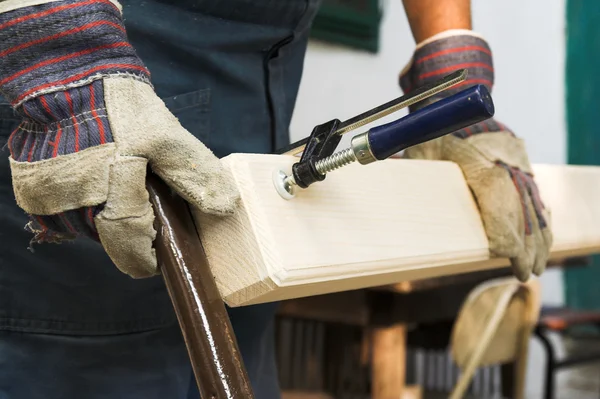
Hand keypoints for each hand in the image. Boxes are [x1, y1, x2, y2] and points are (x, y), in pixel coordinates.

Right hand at [0, 0, 238, 277]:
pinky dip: (83, 205)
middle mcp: (75, 207)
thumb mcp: (169, 139)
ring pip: (88, 227)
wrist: (71, 80)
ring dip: (105, 215)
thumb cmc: (123, 110)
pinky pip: (65, 214)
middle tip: (144, 204)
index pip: (129, 251)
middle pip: (110, 240)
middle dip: (130, 230)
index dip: (146, 260)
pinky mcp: (35, 192)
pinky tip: (96, 181)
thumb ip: (195, 175)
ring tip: (119, 184)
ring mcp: (51, 201)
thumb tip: (225, 208)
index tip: (158, 258)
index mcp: (111, 198)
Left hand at [399, 30, 551, 280]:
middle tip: (527, 273)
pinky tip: (544, 237)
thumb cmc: (431, 130)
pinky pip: (534, 194)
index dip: (506, 235)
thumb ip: (410, 171)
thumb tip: (384, 199)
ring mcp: (515, 163)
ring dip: (539, 235)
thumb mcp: (417, 149)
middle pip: (522, 211)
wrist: (454, 99)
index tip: (508, 258)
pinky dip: (540, 217)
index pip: (499, 206)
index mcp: (479, 164)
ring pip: (533, 204)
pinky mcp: (519, 163)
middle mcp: (503, 164)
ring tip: (538, 263)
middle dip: (527, 245)